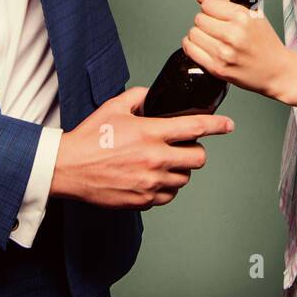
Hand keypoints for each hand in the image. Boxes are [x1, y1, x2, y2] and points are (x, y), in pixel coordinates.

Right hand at [50, 88, 233, 208]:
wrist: (68, 168)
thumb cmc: (89, 138)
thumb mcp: (113, 107)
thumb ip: (138, 97)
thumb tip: (152, 95)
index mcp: (150, 133)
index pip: (195, 126)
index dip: (217, 125)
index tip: (228, 125)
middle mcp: (155, 159)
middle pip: (198, 158)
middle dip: (195, 151)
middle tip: (183, 147)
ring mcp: (150, 182)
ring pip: (184, 179)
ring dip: (179, 170)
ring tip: (163, 163)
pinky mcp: (143, 200)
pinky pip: (168, 196)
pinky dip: (165, 187)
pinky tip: (151, 178)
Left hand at [182, 0, 294, 98]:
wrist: (276, 71)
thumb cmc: (265, 43)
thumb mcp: (253, 13)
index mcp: (243, 18)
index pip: (208, 4)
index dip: (211, 8)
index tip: (217, 14)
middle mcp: (233, 35)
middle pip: (199, 19)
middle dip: (205, 22)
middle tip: (216, 28)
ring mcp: (224, 53)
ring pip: (193, 34)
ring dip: (199, 35)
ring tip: (211, 38)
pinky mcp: (217, 68)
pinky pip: (191, 50)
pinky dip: (193, 47)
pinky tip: (204, 47)